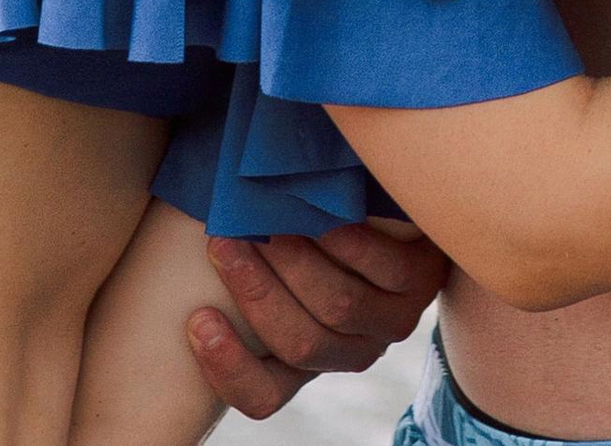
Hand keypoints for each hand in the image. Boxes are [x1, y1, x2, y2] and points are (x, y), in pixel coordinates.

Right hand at [186, 223, 450, 418]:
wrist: (407, 217)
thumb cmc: (322, 235)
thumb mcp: (285, 264)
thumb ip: (250, 263)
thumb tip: (190, 233)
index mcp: (310, 362)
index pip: (264, 396)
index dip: (229, 370)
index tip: (196, 320)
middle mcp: (350, 352)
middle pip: (299, 342)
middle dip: (255, 291)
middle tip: (223, 241)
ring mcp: (389, 321)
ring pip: (337, 307)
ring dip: (296, 264)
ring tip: (268, 223)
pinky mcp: (421, 284)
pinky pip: (381, 270)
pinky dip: (348, 242)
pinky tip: (323, 215)